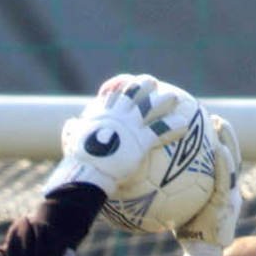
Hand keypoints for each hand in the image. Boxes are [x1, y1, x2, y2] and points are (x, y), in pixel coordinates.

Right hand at [45, 73, 181, 194]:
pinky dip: (173, 125)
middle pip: (135, 89)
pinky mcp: (140, 139)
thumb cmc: (78, 159)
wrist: (88, 171)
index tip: (128, 84)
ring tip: (175, 97)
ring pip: (151, 104)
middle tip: (154, 86)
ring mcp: (130, 124)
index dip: (122, 84)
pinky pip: (161, 129)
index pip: (114, 90)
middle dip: (146, 85)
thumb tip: (70, 125)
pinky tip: (184, 126)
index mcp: (102, 111)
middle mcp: (117, 112)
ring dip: (164, 100)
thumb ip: (73, 130)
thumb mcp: (71, 139)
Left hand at [174, 114, 241, 251]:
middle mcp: (231, 191)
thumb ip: (174, 190)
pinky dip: (224, 163)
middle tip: (216, 117)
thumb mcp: (181, 206)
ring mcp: (232, 197)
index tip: (210, 125)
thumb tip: (150, 175)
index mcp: (223, 190)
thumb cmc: (187, 233)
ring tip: (220, 124)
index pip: (223, 161)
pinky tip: (218, 149)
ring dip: (229, 142)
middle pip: (232, 156)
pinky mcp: (227, 204)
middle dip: (227, 136)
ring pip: (233, 163)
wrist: (201, 254)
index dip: (220, 142)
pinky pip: (226, 179)